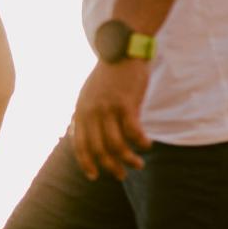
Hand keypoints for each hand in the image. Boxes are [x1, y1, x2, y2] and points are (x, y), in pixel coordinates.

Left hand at [71, 58, 151, 179]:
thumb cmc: (107, 76)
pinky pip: (134, 131)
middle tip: (122, 175)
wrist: (121, 51)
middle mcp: (92, 113)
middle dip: (111, 167)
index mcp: (81, 112)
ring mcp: (108, 108)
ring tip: (139, 164)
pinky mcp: (126, 103)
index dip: (86, 163)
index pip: (80, 145)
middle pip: (100, 149)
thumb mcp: (87, 95)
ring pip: (117, 144)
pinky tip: (147, 145)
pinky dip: (141, 142)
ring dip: (129, 159)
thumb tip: (81, 137)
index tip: (94, 176)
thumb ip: (85, 116)